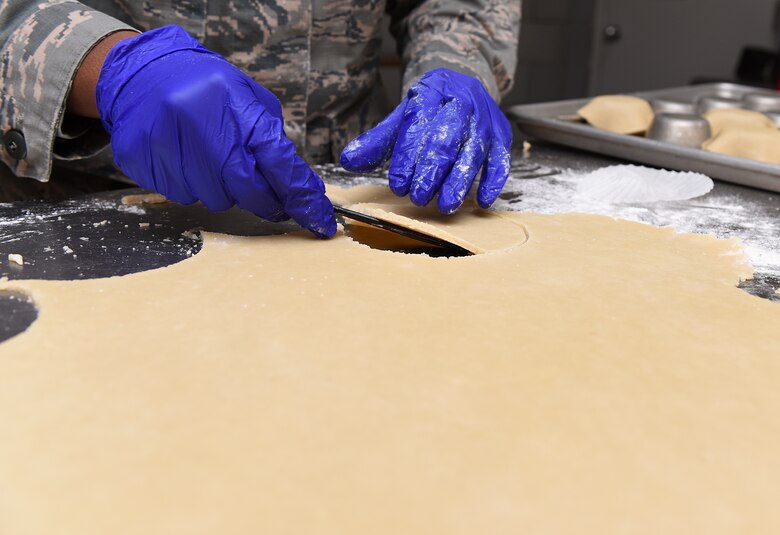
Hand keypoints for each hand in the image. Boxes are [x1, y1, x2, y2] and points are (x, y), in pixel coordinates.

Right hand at [96, 25, 335, 237]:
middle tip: (271, 200)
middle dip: (266, 202)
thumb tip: (296, 185)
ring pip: (215, 198)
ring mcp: (169, 144)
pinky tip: (186, 159)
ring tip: (212, 159)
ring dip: (224, 190)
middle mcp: (202, 125)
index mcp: (236, 107)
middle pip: (249, 191)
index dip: (302, 197)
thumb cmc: (205, 87)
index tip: (320, 220)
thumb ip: (271, 140)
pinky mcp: (145, 159)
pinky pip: (182, 194)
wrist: (143, 71)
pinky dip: (192, 185)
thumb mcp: (248, 99)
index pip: (280, 163)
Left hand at [340, 68, 511, 213]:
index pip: (419, 125)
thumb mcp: (402, 118)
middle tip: (418, 199)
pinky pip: (502, 161)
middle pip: (447, 139)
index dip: (408, 157)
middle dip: (431, 172)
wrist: (465, 88)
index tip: (398, 186)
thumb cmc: (430, 110)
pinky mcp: (503, 137)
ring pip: (474, 152)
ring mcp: (486, 121)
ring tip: (444, 206)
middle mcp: (462, 103)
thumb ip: (377, 141)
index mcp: (432, 92)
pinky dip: (493, 182)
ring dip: (458, 182)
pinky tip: (481, 201)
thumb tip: (348, 161)